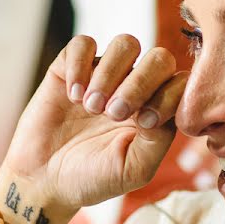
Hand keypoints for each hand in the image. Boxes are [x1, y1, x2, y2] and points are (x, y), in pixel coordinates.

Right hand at [1, 34, 187, 212]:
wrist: (44, 180)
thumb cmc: (93, 177)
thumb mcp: (134, 169)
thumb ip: (159, 140)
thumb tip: (164, 108)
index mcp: (156, 108)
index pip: (181, 82)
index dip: (167, 96)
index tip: (144, 123)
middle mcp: (135, 86)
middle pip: (160, 57)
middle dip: (139, 83)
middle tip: (113, 114)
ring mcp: (104, 74)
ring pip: (126, 44)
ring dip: (111, 73)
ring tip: (92, 107)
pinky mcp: (70, 67)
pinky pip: (83, 43)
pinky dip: (80, 66)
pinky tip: (73, 95)